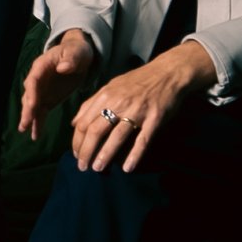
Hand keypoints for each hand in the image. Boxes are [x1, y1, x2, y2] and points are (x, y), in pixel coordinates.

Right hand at [19, 29, 96, 139]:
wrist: (78, 56)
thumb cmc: (76, 52)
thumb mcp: (76, 52)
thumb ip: (70, 59)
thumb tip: (63, 67)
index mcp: (41, 66)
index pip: (34, 80)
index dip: (32, 93)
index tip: (31, 105)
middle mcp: (37, 79)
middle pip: (29, 95)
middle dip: (27, 110)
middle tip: (25, 123)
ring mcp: (41, 90)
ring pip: (32, 106)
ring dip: (29, 118)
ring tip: (25, 130)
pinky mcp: (47, 99)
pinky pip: (40, 112)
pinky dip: (38, 123)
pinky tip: (35, 135)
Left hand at [71, 42, 217, 172]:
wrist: (167, 72)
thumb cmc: (137, 81)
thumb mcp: (110, 86)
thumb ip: (91, 104)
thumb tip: (74, 123)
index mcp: (105, 96)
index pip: (83, 122)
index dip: (77, 141)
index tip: (75, 154)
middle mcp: (118, 103)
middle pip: (96, 131)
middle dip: (86, 151)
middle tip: (83, 166)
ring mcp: (137, 111)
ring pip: (116, 137)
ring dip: (105, 155)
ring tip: (98, 168)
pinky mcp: (154, 119)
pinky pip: (142, 140)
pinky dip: (134, 155)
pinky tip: (128, 168)